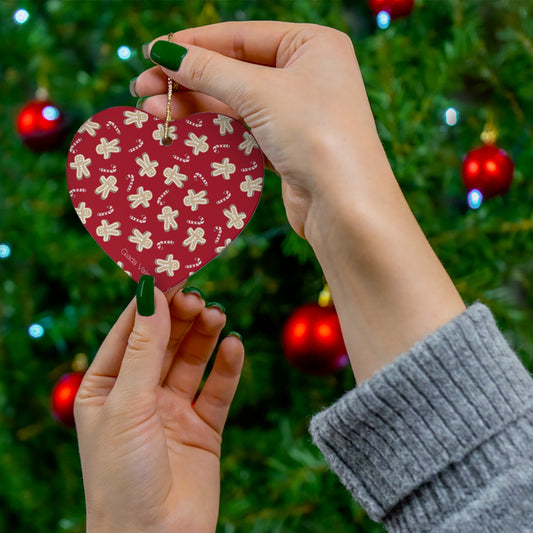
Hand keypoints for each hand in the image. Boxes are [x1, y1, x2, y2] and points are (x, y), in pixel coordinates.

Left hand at [74, 283, 243, 532]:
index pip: (129, 331)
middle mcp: (140, 395)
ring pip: (192, 360)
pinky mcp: (203, 427)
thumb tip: (151, 292)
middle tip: (197, 296)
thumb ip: (144, 347)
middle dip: (180, 317)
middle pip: (164, 341)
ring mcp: (172, 410)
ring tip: (216, 316)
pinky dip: (227, 366)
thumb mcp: (128, 403)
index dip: (150, 301)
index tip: (171, 270)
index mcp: (106, 387)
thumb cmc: (122, 476)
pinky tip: (234, 346)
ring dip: (204, 336)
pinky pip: (218, 389)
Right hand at [134, 22, 464, 382]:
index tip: (152, 53)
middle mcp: (306, 75)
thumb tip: (163, 51)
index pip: (241, 36)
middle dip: (187, 81)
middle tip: (142, 89)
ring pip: (234, 102)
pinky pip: (242, 129)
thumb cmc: (315, 135)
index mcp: (311, 45)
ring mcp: (297, 112)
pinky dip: (213, 130)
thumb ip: (209, 70)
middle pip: (233, 70)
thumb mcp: (259, 93)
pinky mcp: (287, 146)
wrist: (345, 206)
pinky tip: (182, 131)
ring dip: (193, 107)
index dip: (194, 44)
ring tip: (152, 113)